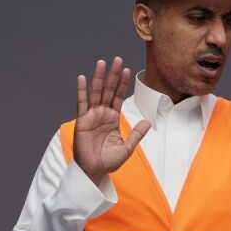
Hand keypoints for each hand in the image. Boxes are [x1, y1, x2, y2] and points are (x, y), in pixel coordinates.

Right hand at [73, 57, 150, 185]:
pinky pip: (82, 103)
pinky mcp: (82, 121)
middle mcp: (102, 114)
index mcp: (112, 118)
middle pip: (108, 90)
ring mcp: (91, 116)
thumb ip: (136, 134)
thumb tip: (148, 122)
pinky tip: (82, 78)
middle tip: (117, 59)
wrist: (94, 171)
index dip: (122, 84)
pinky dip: (81, 91)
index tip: (127, 70)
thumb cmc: (108, 161)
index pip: (118, 97)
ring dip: (99, 78)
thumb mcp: (127, 148)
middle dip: (113, 75)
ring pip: (96, 93)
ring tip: (102, 63)